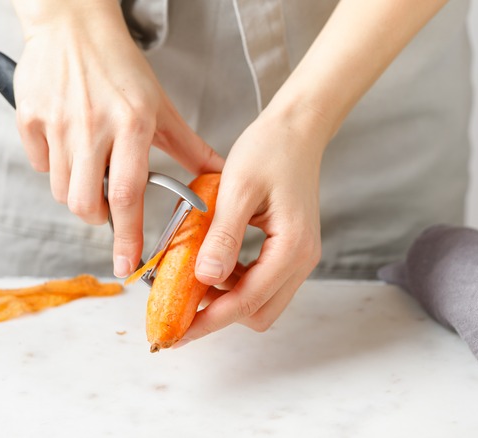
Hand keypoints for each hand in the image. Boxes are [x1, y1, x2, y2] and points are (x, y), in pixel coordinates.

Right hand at [12, 1, 223, 276]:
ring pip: (60, 189)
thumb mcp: (159, 104)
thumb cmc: (119, 64)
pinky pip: (38, 163)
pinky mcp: (29, 116)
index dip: (127, 236)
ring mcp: (56, 122)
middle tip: (107, 206)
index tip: (127, 265)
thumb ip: (187, 145)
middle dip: (97, 218)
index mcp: (131, 124)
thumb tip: (216, 175)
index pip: (127, 195)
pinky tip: (67, 144)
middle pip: (85, 203)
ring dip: (76, 192)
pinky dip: (53, 165)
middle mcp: (92, 125)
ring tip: (89, 166)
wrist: (72, 23)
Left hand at [180, 105, 328, 343]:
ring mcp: (298, 256)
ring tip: (189, 280)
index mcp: (292, 248)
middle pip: (258, 312)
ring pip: (260, 300)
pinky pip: (260, 280)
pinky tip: (210, 262)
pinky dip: (234, 280)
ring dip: (225, 298)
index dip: (208, 322)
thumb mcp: (238, 189)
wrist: (296, 129)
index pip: (247, 302)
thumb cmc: (270, 150)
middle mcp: (301, 260)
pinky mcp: (289, 249)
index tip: (176, 333)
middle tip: (179, 308)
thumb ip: (223, 236)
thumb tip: (205, 279)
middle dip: (218, 316)